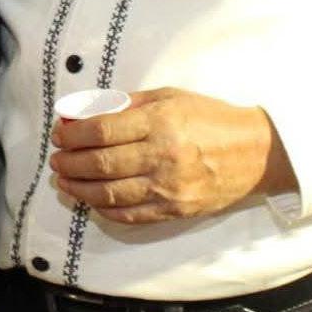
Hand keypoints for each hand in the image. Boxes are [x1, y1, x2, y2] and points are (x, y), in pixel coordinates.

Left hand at [48, 87, 295, 223]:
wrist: (255, 152)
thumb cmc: (210, 117)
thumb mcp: (171, 96)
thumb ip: (128, 104)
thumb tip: (85, 111)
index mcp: (161, 120)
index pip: (103, 130)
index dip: (74, 134)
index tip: (60, 134)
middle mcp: (163, 155)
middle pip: (101, 163)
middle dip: (70, 161)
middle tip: (56, 158)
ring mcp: (169, 187)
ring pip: (110, 193)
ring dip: (79, 188)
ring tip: (63, 180)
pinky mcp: (175, 210)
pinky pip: (129, 215)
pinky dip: (104, 209)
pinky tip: (90, 199)